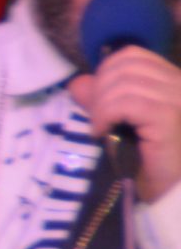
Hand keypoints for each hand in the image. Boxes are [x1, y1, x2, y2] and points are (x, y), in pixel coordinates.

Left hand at [72, 46, 180, 199]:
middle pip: (125, 66)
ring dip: (101, 107)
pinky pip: (126, 103)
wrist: (170, 193)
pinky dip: (105, 115)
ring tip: (100, 129)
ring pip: (123, 84)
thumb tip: (78, 82)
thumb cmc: (146, 161)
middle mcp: (180, 84)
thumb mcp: (118, 125)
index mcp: (173, 80)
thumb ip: (100, 100)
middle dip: (100, 90)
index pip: (132, 55)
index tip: (98, 102)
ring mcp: (179, 99)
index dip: (105, 73)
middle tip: (97, 118)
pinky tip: (103, 133)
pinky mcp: (169, 117)